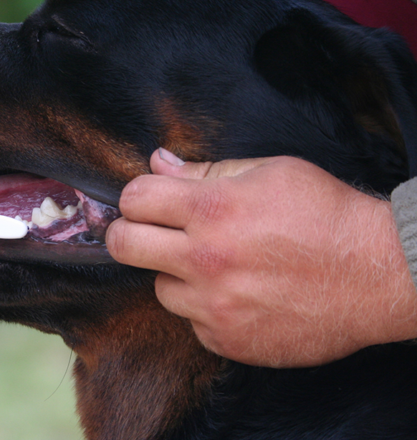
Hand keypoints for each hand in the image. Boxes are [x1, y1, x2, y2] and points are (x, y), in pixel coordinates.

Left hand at [106, 149, 416, 366]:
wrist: (380, 274)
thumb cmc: (327, 214)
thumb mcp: (270, 172)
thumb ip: (205, 170)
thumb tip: (157, 162)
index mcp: (212, 210)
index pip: (134, 199)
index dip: (137, 196)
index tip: (147, 202)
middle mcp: (206, 260)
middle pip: (123, 246)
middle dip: (128, 234)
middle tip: (145, 233)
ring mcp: (215, 306)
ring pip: (159, 288)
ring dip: (177, 276)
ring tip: (217, 266)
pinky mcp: (228, 340)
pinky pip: (192, 323)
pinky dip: (206, 309)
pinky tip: (239, 295)